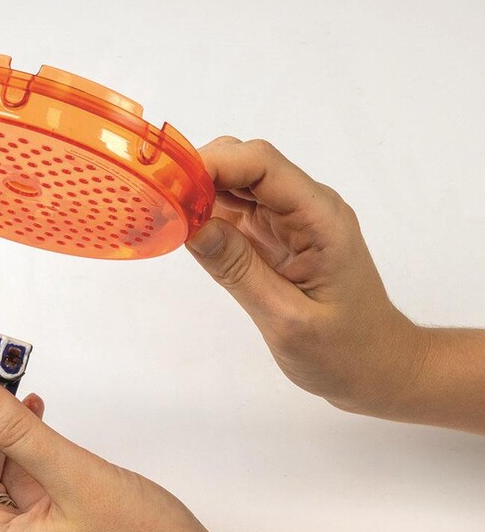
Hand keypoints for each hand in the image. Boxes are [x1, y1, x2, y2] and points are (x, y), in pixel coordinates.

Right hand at [187, 136, 428, 417]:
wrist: (376, 368)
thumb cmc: (344, 352)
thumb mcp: (287, 318)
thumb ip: (239, 270)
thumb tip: (190, 226)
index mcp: (320, 218)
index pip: (262, 164)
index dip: (210, 163)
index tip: (166, 184)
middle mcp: (306, 208)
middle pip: (246, 164)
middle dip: (198, 174)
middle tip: (155, 202)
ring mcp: (291, 221)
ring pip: (236, 185)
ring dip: (197, 193)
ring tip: (159, 214)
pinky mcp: (276, 238)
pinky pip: (236, 212)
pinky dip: (206, 215)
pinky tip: (182, 229)